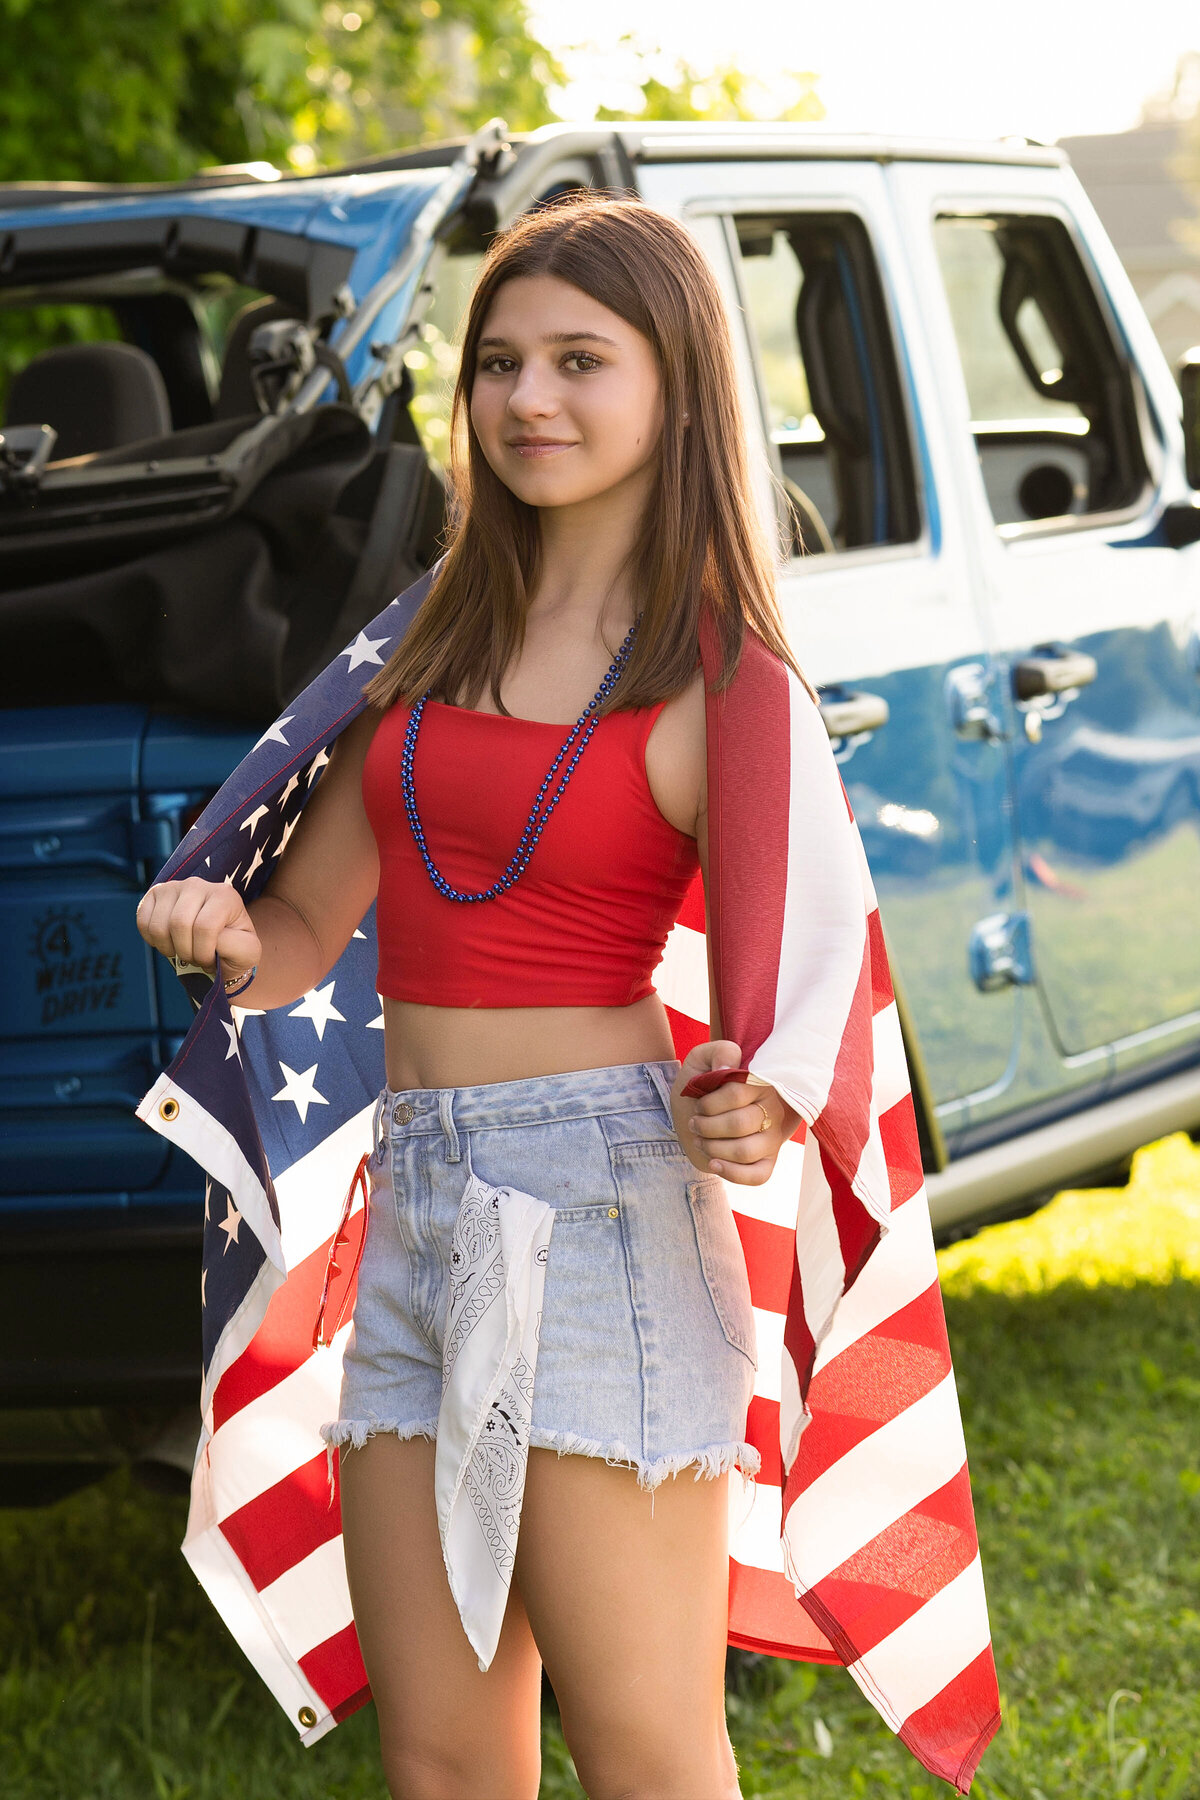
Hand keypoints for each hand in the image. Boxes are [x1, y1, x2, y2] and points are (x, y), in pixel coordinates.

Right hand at [135, 876, 260, 983]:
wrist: (218, 943)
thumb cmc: (234, 948)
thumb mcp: (247, 952)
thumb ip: (236, 947)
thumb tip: (212, 939)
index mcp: (225, 895)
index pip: (204, 927)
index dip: (203, 953)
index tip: (210, 961)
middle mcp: (198, 884)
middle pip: (179, 923)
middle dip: (185, 952)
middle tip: (195, 959)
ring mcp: (174, 886)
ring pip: (159, 925)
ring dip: (168, 949)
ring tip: (183, 951)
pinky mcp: (155, 894)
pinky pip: (143, 922)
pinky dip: (152, 940)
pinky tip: (169, 942)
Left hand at [671, 1040, 796, 1185]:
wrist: (691, 1116)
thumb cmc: (699, 1087)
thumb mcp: (701, 1060)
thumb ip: (718, 1052)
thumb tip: (729, 1068)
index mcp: (761, 1083)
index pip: (737, 1093)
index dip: (710, 1103)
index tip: (699, 1102)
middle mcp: (772, 1110)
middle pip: (739, 1124)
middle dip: (707, 1126)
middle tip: (696, 1122)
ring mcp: (771, 1138)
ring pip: (744, 1151)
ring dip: (712, 1148)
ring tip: (701, 1140)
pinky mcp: (766, 1162)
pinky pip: (758, 1176)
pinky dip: (731, 1173)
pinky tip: (713, 1163)